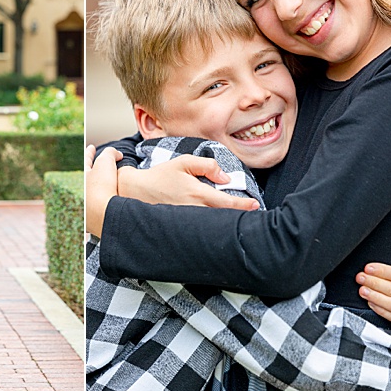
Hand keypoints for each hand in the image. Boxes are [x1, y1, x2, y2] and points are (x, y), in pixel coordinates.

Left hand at [84, 144, 119, 236]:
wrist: (105, 215)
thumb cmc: (102, 187)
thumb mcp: (106, 161)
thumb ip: (110, 152)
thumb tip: (116, 154)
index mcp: (81, 178)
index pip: (85, 160)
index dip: (90, 152)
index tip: (92, 147)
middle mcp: (79, 193)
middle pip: (86, 178)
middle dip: (92, 171)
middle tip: (98, 166)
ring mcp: (84, 208)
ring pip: (90, 194)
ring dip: (97, 189)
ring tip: (105, 185)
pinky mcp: (92, 221)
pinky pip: (95, 210)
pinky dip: (100, 205)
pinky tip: (105, 206)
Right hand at [116, 154, 260, 214]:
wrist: (135, 191)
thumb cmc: (160, 175)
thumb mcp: (184, 162)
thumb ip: (207, 165)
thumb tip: (225, 177)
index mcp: (196, 194)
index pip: (226, 202)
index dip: (242, 205)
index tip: (255, 206)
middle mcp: (193, 210)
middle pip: (222, 217)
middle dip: (237, 217)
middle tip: (251, 216)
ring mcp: (186, 222)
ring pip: (212, 224)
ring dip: (225, 223)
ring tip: (237, 220)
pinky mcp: (179, 228)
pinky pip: (199, 229)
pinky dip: (211, 227)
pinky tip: (216, 225)